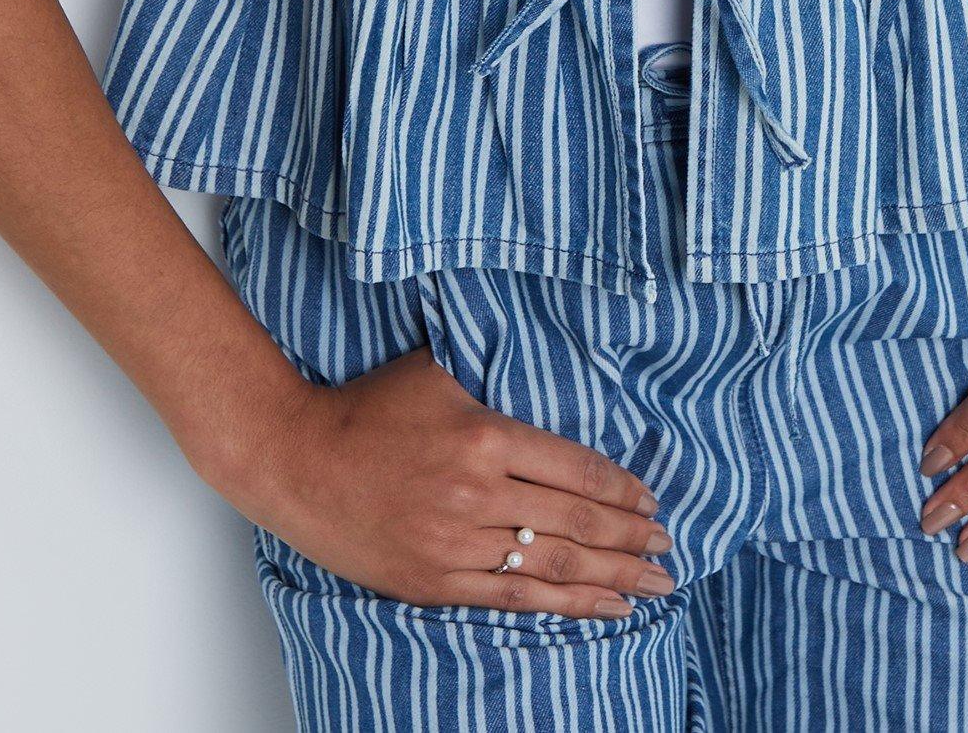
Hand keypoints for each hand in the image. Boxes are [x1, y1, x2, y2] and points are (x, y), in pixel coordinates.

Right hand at [221, 346, 679, 618]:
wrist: (298, 460)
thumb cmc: (370, 408)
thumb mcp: (439, 370)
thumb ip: (497, 373)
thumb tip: (559, 360)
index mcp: (484, 435)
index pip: (575, 467)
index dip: (621, 489)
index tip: (652, 500)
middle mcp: (476, 494)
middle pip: (575, 522)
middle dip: (632, 538)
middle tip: (670, 546)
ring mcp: (455, 543)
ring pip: (553, 566)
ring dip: (613, 577)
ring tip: (654, 584)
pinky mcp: (435, 582)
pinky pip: (513, 598)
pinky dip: (565, 605)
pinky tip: (602, 606)